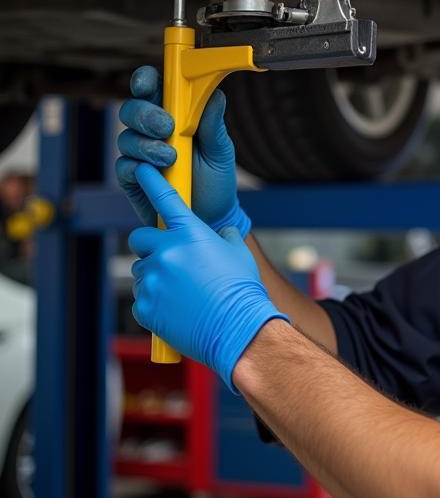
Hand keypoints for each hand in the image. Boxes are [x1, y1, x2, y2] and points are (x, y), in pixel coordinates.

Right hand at [115, 65, 250, 235]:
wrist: (212, 219)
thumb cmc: (216, 181)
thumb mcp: (221, 151)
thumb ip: (213, 124)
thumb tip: (215, 94)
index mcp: (175, 115)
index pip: (153, 89)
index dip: (145, 80)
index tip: (147, 84)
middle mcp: (152, 131)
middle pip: (131, 109)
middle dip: (145, 115)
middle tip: (165, 127)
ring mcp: (139, 155)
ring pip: (126, 137)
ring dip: (147, 145)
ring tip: (171, 158)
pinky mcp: (132, 179)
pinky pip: (123, 166)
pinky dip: (137, 167)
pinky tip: (155, 173)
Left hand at [128, 163, 287, 389]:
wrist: (236, 328)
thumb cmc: (242, 289)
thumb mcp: (238, 254)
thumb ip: (225, 237)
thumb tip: (223, 232)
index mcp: (190, 234)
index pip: (165, 200)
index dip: (151, 181)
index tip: (140, 169)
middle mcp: (167, 252)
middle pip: (140, 239)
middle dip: (151, 246)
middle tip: (170, 261)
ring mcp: (152, 279)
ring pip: (141, 270)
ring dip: (155, 277)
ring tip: (182, 293)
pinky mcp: (144, 305)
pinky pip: (142, 298)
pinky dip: (155, 303)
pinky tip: (177, 310)